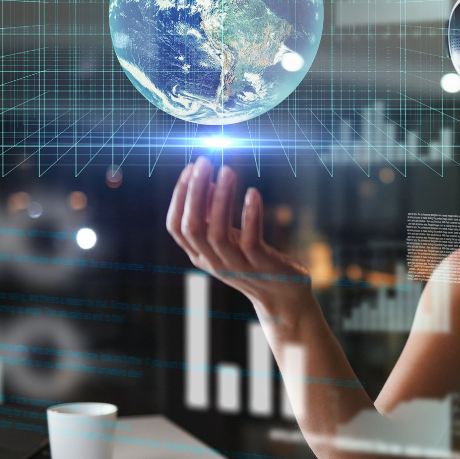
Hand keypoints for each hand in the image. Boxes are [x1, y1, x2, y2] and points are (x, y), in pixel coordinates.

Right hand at [166, 157, 310, 309]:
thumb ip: (214, 214)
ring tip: (228, 172)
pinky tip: (253, 193)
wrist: (283, 296)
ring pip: (218, 234)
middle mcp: (213, 262)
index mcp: (199, 255)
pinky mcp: (260, 266)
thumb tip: (206, 182)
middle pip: (193, 227)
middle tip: (204, 162)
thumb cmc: (253, 260)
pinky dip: (250, 216)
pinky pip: (250, 241)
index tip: (189, 168)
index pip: (176, 226)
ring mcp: (236, 266)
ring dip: (221, 200)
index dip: (179, 197)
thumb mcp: (229, 237)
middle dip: (194, 192)